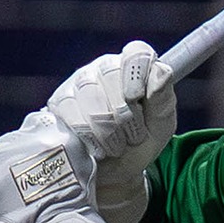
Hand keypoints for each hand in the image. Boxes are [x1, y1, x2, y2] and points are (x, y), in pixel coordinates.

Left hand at [0, 109, 107, 222]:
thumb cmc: (75, 203)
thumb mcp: (84, 164)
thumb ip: (68, 148)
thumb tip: (59, 144)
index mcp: (50, 131)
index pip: (34, 124)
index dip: (33, 141)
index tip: (36, 155)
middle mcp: (23, 139)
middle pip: (10, 141)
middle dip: (14, 157)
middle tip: (23, 180)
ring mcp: (0, 159)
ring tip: (6, 193)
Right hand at [47, 40, 177, 222]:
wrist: (114, 169)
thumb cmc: (142, 140)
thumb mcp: (161, 124)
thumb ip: (163, 98)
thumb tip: (162, 72)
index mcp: (136, 67)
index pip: (137, 53)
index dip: (137, 74)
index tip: (138, 98)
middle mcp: (106, 67)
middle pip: (111, 74)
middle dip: (125, 114)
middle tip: (133, 136)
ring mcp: (80, 82)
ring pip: (90, 95)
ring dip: (108, 130)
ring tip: (117, 146)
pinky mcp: (60, 101)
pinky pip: (71, 112)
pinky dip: (89, 136)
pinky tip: (98, 147)